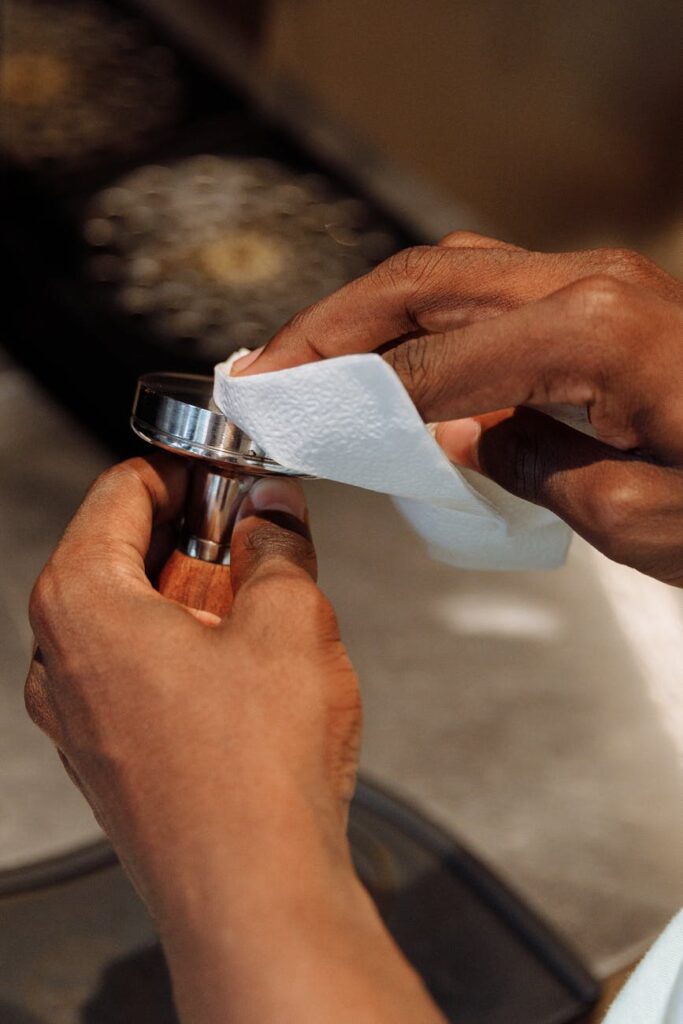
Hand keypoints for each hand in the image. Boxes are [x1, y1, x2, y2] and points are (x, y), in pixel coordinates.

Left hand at [25, 456, 443, 1023]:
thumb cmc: (255, 769)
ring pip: (133, 621)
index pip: (121, 493)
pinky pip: (139, 677)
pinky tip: (246, 674)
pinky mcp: (108, 759)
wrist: (254, 894)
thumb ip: (278, 545)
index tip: (230, 472)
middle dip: (197, 540)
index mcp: (82, 602)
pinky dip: (187, 654)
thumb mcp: (290, 620)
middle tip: (259, 538)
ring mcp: (77, 718)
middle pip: (123, 556)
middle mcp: (58, 660)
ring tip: (264, 610)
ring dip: (197, 600)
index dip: (185, 471)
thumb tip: (273, 512)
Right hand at [236, 233, 682, 585]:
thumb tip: (461, 435)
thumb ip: (529, 465)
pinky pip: (486, 291)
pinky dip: (422, 319)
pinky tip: (390, 354)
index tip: (292, 416)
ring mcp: (594, 279)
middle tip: (266, 365)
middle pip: (422, 284)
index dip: (353, 399)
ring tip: (306, 353)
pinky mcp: (599, 294)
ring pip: (448, 273)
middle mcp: (586, 285)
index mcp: (593, 336)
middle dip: (331, 325)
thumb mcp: (635, 516)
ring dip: (369, 310)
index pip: (434, 370)